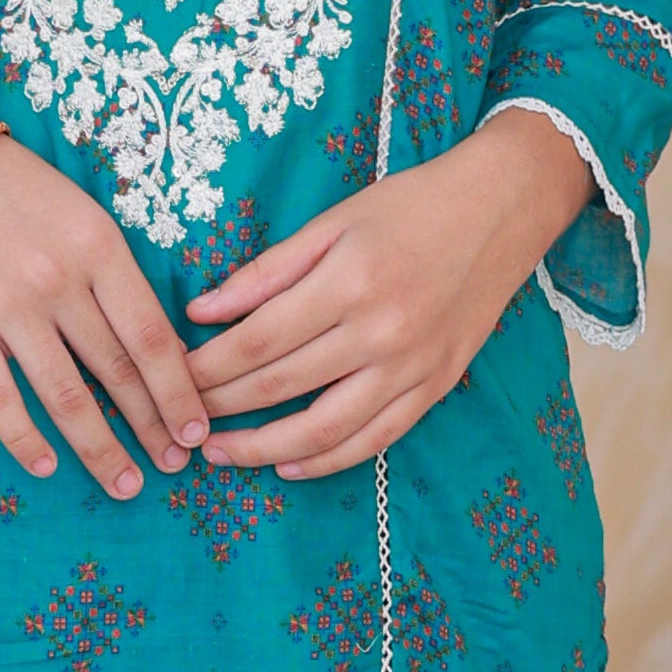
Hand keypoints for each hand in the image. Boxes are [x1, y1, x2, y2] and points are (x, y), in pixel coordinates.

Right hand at [0, 133, 212, 494]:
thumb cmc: (19, 192)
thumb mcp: (86, 216)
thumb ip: (119, 277)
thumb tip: (161, 350)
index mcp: (100, 248)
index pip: (152, 336)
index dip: (179, 391)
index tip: (197, 429)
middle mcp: (59, 281)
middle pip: (117, 371)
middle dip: (151, 427)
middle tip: (174, 466)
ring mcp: (7, 306)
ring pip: (65, 395)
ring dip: (99, 447)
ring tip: (125, 482)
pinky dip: (23, 438)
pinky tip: (45, 465)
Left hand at [186, 109, 587, 477]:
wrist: (501, 211)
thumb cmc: (411, 206)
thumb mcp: (333, 221)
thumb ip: (267, 271)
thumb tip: (202, 311)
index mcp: (348, 282)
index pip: (256, 341)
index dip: (205, 366)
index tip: (171, 376)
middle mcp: (380, 331)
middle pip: (280, 387)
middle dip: (220, 408)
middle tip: (181, 420)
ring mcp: (412, 366)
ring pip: (324, 430)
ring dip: (263, 449)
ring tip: (221, 455)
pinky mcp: (436, 386)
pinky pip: (375, 440)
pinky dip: (327, 461)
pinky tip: (288, 464)